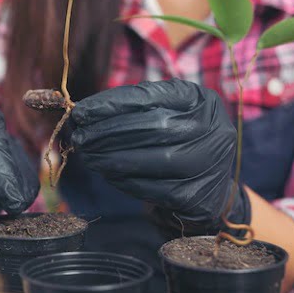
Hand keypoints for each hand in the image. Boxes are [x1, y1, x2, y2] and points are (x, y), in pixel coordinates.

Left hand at [68, 79, 249, 232]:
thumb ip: (134, 109)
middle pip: (155, 127)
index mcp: (203, 101)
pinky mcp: (197, 196)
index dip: (112, 103)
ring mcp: (210, 165)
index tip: (81, 111)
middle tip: (79, 136)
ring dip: (112, 157)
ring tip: (87, 155)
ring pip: (155, 158)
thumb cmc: (177, 142)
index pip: (152, 96)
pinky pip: (153, 187)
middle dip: (109, 131)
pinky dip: (124, 180)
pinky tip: (107, 173)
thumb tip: (85, 113)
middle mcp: (213, 130)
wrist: (209, 189)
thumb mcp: (166, 114)